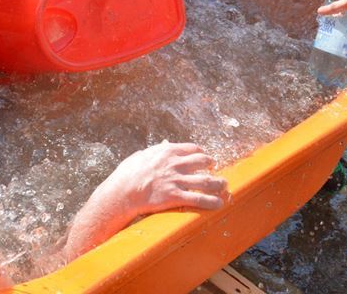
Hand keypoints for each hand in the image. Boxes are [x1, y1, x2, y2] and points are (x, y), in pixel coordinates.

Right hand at [113, 141, 227, 214]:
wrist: (122, 191)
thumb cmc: (127, 174)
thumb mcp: (141, 155)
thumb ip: (155, 150)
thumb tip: (164, 143)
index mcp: (167, 151)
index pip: (192, 148)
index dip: (200, 153)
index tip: (203, 158)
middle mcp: (175, 164)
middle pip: (202, 161)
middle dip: (210, 165)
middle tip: (214, 169)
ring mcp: (176, 180)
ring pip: (205, 181)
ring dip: (218, 183)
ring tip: (224, 186)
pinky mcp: (175, 197)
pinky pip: (199, 199)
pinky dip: (211, 202)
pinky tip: (219, 204)